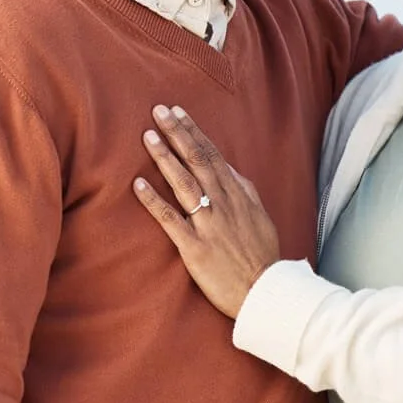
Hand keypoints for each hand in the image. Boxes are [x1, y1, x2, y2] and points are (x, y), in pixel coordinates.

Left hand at [133, 105, 281, 317]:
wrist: (265, 292)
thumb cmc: (261, 255)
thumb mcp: (259, 216)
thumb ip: (243, 191)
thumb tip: (229, 169)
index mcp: (237, 195)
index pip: (212, 155)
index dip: (194, 132)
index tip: (178, 111)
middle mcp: (222, 204)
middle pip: (197, 162)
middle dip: (177, 134)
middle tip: (158, 110)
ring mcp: (208, 224)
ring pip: (183, 184)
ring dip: (165, 158)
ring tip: (148, 136)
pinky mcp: (195, 247)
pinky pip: (170, 220)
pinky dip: (153, 201)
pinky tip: (137, 185)